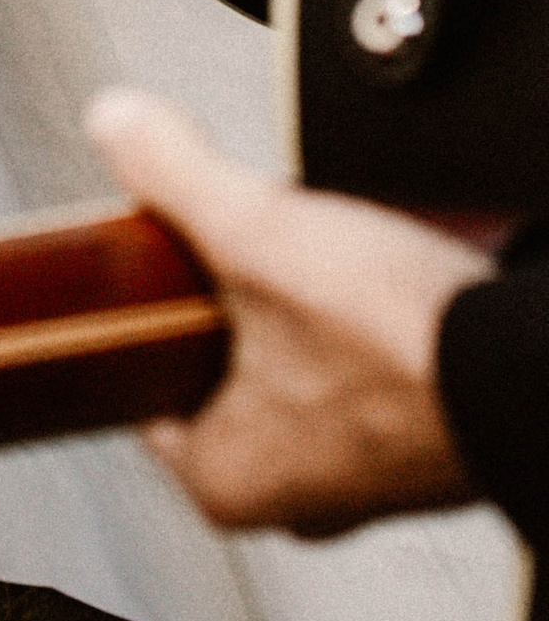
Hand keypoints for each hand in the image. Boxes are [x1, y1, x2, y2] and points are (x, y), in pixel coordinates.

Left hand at [89, 91, 486, 536]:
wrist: (542, 369)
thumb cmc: (401, 344)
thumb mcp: (255, 231)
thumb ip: (172, 174)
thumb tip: (115, 125)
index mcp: (227, 478)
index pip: (146, 390)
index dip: (147, 309)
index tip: (162, 253)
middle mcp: (297, 495)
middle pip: (225, 366)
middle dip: (235, 296)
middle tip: (252, 241)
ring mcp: (369, 473)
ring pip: (301, 364)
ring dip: (308, 303)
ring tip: (328, 254)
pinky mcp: (429, 441)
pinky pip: (371, 365)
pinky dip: (371, 319)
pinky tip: (385, 272)